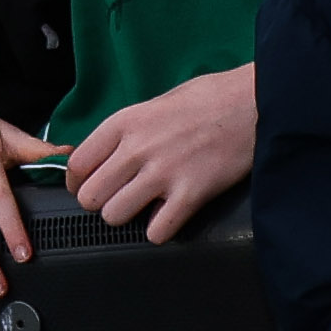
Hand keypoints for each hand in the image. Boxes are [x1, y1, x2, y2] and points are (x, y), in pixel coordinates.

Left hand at [62, 65, 257, 241]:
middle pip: (89, 197)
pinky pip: (156, 232)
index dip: (78, 182)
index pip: (76, 165)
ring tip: (146, 207)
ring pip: (114, 216)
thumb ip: (128, 132)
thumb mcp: (156, 104)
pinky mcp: (190, 194)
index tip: (87, 187)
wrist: (254, 101)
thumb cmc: (210, 99)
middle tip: (120, 198)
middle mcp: (137, 148)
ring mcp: (163, 173)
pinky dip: (160, 231)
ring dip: (129, 217)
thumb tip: (108, 157)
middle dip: (101, 202)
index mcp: (124, 123)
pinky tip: (170, 215)